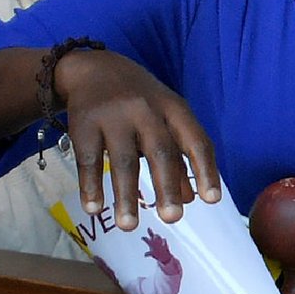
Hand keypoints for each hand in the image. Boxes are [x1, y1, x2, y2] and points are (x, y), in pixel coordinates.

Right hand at [54, 48, 221, 227]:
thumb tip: (193, 198)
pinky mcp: (83, 123)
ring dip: (126, 196)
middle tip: (173, 218)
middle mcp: (146, 110)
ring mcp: (113, 116)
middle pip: (160, 151)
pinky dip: (91, 185)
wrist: (93, 68)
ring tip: (129, 226)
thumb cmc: (140, 101)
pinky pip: (88, 159)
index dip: (206, 170)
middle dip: (167, 186)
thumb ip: (180, 155)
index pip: (196, 140)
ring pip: (123, 160)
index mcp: (174, 109)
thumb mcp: (165, 118)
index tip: (211, 200)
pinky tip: (94, 209)